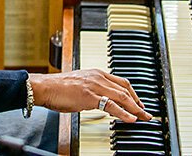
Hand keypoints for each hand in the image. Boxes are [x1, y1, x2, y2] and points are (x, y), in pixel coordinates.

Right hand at [28, 69, 151, 122]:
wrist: (45, 87)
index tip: (139, 103)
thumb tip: (101, 99)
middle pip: (125, 89)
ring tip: (143, 117)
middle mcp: (98, 77)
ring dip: (135, 108)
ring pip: (121, 97)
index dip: (133, 93)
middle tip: (146, 113)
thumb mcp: (81, 84)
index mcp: (97, 73)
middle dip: (138, 102)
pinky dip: (123, 113)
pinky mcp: (90, 97)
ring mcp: (95, 86)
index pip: (121, 82)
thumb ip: (93, 88)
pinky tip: (130, 118)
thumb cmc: (58, 88)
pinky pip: (111, 106)